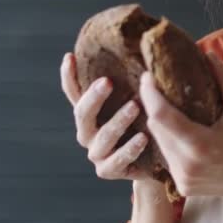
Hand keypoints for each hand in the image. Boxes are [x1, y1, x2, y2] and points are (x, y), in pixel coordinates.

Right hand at [59, 52, 150, 180]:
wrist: (154, 163)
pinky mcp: (108, 170)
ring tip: (135, 106)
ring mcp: (96, 153)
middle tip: (108, 82)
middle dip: (94, 97)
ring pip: (103, 136)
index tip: (70, 56)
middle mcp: (87, 132)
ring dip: (118, 121)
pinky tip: (144, 137)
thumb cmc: (145, 124)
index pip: (73, 92)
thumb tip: (147, 52)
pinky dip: (130, 148)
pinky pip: (118, 159)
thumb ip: (135, 83)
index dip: (69, 76)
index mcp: (91, 113)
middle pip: (82, 113)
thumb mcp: (140, 102)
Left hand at [139, 53, 222, 202]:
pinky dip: (170, 141)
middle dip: (153, 105)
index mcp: (200, 144)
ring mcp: (183, 178)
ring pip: (159, 142)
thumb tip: (208, 54)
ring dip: (160, 123)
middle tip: (157, 86)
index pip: (161, 115)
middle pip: (155, 127)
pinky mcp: (183, 186)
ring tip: (168, 106)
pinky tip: (180, 131)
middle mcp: (186, 164)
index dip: (149, 93)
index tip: (148, 76)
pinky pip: (167, 156)